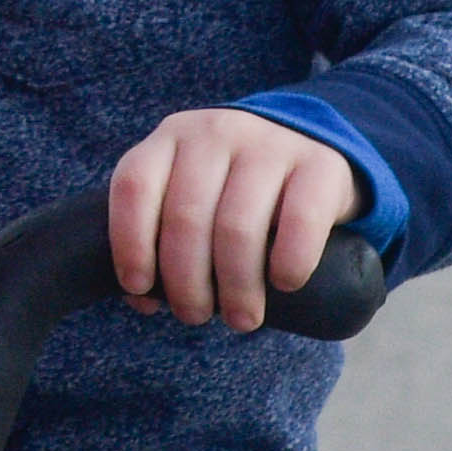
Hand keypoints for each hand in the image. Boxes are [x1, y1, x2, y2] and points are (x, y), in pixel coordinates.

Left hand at [109, 109, 361, 332]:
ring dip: (235, 287)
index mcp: (172, 137)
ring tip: (241, 317)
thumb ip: (160, 233)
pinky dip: (288, 264)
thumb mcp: (192, 193)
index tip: (140, 288)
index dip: (130, 244)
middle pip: (186, 218)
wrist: (312, 152)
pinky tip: (284, 283)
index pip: (134, 186)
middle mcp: (217, 132)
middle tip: (195, 316)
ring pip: (237, 227)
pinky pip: (299, 222)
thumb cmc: (235, 190)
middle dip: (186, 283)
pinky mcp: (321, 163)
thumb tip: (141, 297)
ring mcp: (270, 144)